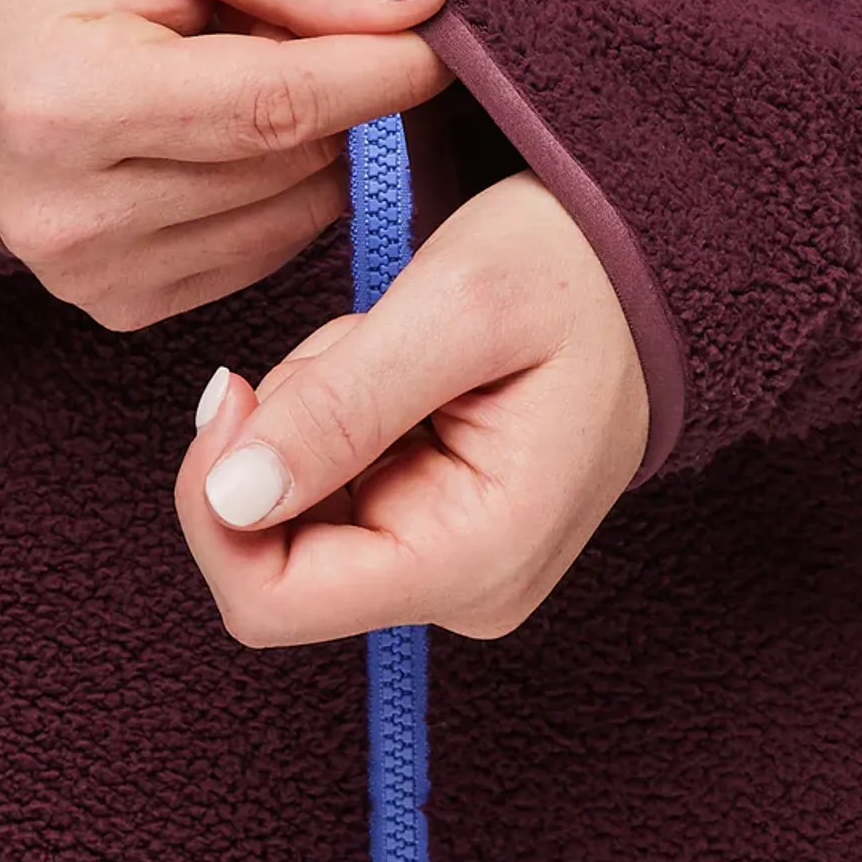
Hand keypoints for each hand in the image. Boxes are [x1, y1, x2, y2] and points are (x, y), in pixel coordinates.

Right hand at [0, 0, 451, 327]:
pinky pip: (263, 250)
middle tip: (293, 22)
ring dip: (307, 142)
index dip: (379, 70)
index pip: (274, 106)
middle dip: (333, 91)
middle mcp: (65, 214)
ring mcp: (87, 273)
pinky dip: (277, 189)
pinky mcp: (115, 302)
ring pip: (291, 216)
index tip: (440, 34)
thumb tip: (421, 7)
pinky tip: (224, 133)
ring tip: (239, 67)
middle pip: (288, 164)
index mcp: (61, 103)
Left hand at [174, 171, 649, 644]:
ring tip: (400, 341)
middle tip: (362, 340)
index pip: (270, 600)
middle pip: (272, 547)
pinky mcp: (436, 530)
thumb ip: (340, 404)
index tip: (233, 389)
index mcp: (479, 557)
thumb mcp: (456, 305)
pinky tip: (403, 362)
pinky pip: (328, 482)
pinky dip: (337, 409)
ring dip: (314, 407)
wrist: (646, 261)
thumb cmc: (574, 269)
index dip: (215, 501)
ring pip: (293, 507)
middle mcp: (465, 589)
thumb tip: (229, 500)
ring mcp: (451, 565)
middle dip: (284, 431)